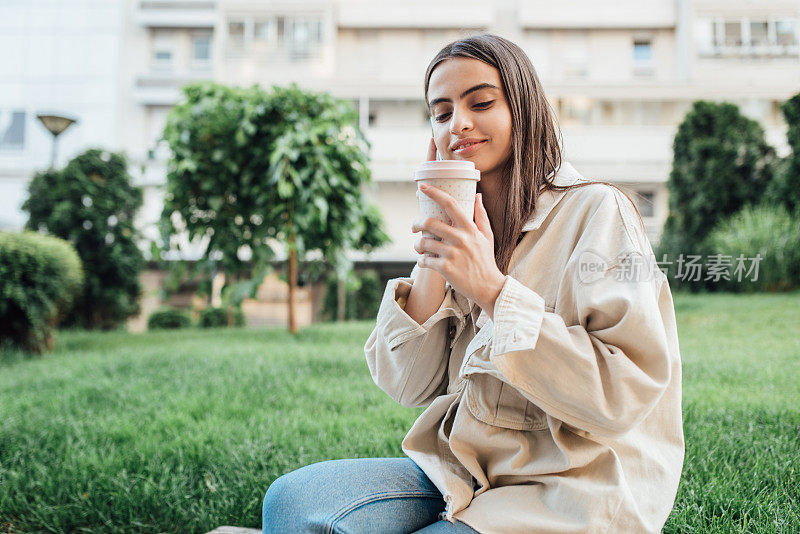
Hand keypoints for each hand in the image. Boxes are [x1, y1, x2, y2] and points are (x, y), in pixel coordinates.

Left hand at [411, 184, 506, 318]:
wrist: (488, 287)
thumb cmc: (486, 260)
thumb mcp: (487, 236)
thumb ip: (481, 215)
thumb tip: (477, 195)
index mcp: (469, 228)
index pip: (450, 204)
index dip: (434, 193)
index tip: (422, 187)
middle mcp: (460, 238)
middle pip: (429, 223)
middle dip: (416, 224)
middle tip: (414, 228)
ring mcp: (452, 254)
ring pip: (423, 242)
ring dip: (417, 245)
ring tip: (420, 248)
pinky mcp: (445, 268)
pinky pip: (424, 260)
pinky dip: (421, 261)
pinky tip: (425, 262)